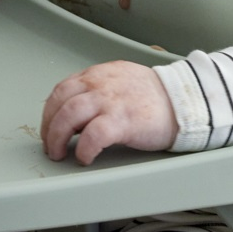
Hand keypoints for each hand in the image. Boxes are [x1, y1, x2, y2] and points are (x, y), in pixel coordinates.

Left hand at [41, 60, 176, 164]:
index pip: (61, 90)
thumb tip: (74, 113)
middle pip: (59, 103)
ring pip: (68, 116)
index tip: (49, 127)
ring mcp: (111, 101)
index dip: (49, 112)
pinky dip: (83, 148)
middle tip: (51, 146)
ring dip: (57, 138)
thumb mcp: (119, 81)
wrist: (183, 101)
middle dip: (49, 127)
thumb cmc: (154, 96)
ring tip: (60, 153)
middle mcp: (100, 84)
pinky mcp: (123, 120)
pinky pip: (92, 135)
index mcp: (98, 75)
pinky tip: (84, 157)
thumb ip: (96, 90)